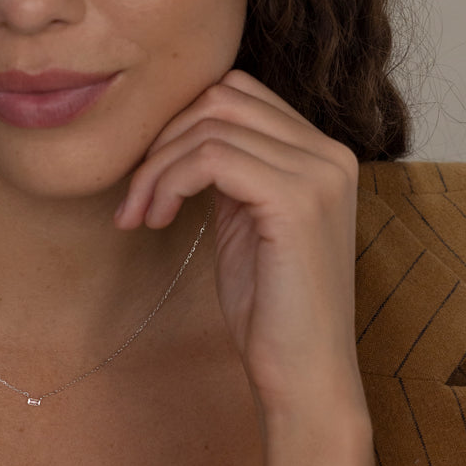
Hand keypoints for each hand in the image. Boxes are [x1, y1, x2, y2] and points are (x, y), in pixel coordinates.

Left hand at [115, 69, 362, 420]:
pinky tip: (156, 219)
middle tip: (136, 197)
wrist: (302, 373)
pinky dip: (169, 182)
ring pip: (210, 125)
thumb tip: (179, 132)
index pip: (237, 92)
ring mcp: (319, 173)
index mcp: (320, 153)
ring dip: (157, 167)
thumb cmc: (269, 305)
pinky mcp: (298, 202)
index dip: (180, 123)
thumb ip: (231, 170)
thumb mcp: (245, 220)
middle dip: (163, 139)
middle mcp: (329, 153)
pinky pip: (211, 157)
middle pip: (221, 96)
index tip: (151, 175)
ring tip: (141, 214)